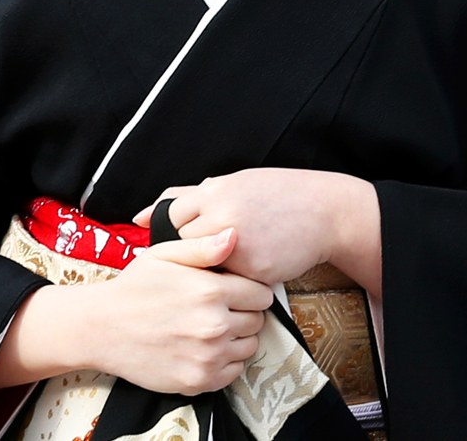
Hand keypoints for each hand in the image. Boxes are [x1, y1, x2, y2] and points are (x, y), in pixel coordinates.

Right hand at [79, 229, 273, 395]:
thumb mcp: (165, 255)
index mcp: (210, 291)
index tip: (236, 292)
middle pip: (257, 321)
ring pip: (249, 347)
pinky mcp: (198, 381)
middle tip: (222, 310)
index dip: (251, 291)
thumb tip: (234, 234)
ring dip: (237, 338)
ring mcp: (207, 357)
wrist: (102, 328)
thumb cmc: (134, 287)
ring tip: (213, 328)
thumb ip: (203, 246)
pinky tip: (205, 349)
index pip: (261, 295)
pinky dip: (225, 362)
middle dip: (245, 313)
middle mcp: (214, 325)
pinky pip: (234, 372)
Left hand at [136, 169, 373, 286]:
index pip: (170, 216)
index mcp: (215, 191)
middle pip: (181, 245)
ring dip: (209, 269)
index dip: (178, 229)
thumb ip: (189, 197)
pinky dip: (233, 279)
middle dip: (191, 252)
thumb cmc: (278, 196)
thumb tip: (141, 215)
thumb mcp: (235, 183)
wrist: (325, 212)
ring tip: (228, 261)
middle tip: (210, 252)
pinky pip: (228, 283)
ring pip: (202, 268)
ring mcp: (236, 245)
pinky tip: (249, 267)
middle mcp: (221, 215)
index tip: (190, 235)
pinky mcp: (253, 270)